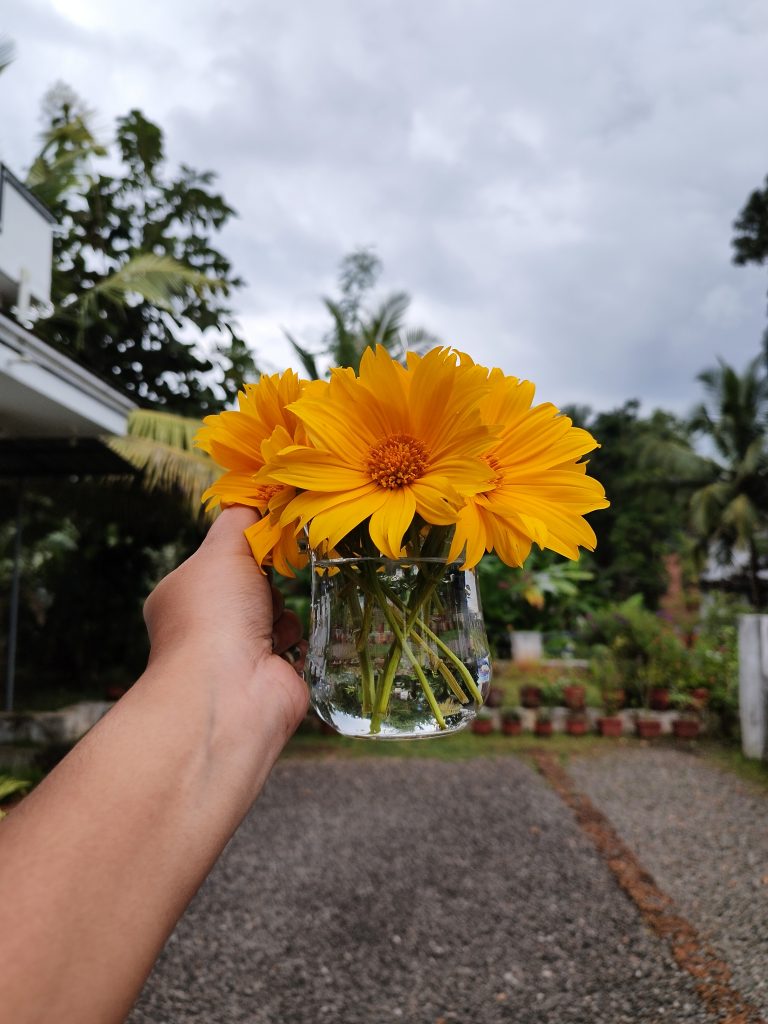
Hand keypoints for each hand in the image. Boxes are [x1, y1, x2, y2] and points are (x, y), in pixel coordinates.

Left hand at [143, 505, 308, 737]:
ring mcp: (237, 651)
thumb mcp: (221, 549)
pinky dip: (292, 634)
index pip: (218, 558)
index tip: (266, 534)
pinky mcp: (270, 671)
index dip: (244, 544)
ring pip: (274, 609)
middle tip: (272, 573)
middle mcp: (205, 624)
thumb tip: (255, 499)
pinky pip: (291, 638)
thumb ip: (239, 519)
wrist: (230, 693)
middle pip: (251, 582)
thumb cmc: (214, 615)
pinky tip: (281, 641)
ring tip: (269, 617)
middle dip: (266, 576)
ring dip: (280, 607)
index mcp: (183, 595)